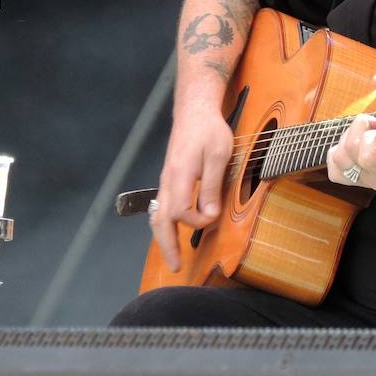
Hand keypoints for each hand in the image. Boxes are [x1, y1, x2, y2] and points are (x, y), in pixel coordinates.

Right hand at [149, 106, 234, 271]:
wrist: (195, 110)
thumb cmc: (209, 130)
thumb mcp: (218, 155)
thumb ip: (211, 187)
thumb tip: (208, 216)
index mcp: (179, 176)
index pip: (181, 212)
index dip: (196, 221)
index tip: (212, 217)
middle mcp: (167, 180)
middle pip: (160, 220)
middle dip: (167, 245)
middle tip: (175, 266)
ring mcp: (166, 179)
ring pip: (157, 214)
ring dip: (163, 237)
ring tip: (172, 255)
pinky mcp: (169, 177)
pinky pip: (161, 206)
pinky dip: (164, 223)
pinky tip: (172, 230)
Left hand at [325, 75, 375, 191]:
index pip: (368, 157)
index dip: (371, 138)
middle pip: (347, 153)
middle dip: (359, 133)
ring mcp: (366, 182)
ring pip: (337, 160)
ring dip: (348, 140)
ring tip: (367, 136)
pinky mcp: (358, 180)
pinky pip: (335, 171)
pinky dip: (338, 156)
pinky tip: (355, 146)